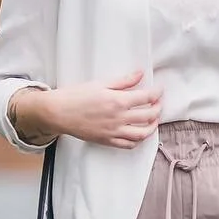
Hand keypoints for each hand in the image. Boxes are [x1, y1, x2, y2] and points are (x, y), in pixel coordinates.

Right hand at [22, 70, 162, 148]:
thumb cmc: (76, 96)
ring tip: (153, 120)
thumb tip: (140, 74)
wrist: (58, 112)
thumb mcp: (101, 83)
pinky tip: (139, 133)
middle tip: (158, 103)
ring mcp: (114, 132)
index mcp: (118, 101)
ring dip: (152, 127)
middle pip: (149, 115)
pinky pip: (129, 144)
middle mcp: (119, 118)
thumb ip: (124, 81)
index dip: (157, 93)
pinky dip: (138, 140)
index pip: (147, 97)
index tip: (160, 90)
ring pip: (142, 134)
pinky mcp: (107, 141)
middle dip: (158, 108)